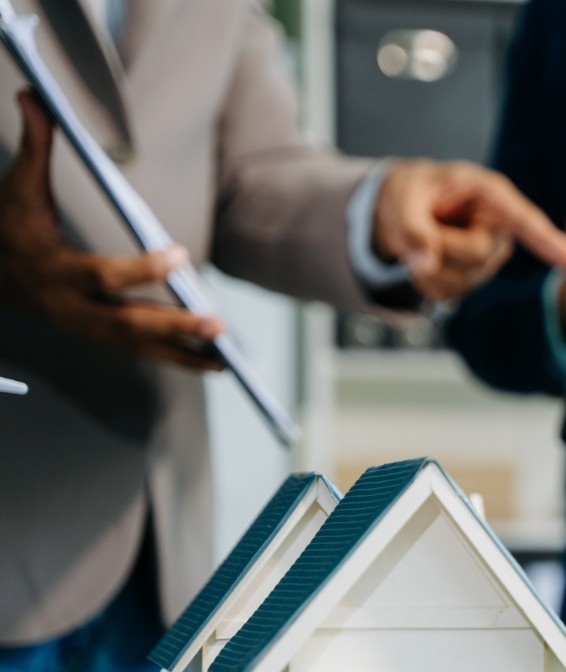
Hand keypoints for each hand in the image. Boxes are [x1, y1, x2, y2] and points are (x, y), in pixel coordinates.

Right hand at [0, 93, 222, 368]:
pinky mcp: (98, 336)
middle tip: (215, 321)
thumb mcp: (17, 187)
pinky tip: (212, 361)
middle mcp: (71, 306)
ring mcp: (85, 326)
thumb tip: (33, 96)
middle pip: (126, 322)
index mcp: (54, 269)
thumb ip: (36, 146)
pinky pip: (141, 351)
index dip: (141, 269)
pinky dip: (177, 358)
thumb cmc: (9, 225)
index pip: (102, 275)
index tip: (178, 255)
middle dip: (172, 324)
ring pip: (138, 345)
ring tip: (224, 352)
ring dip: (182, 350)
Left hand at [373, 159, 565, 300]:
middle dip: (439, 248)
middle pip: (478, 256)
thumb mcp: (401, 197)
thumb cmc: (410, 191)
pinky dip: (427, 282)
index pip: (525, 221)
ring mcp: (489, 254)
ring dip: (429, 268)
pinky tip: (424, 260)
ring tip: (420, 242)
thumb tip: (424, 264)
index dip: (549, 242)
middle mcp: (498, 226)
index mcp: (490, 194)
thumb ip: (410, 228)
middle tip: (417, 229)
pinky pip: (451, 294)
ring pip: (464, 280)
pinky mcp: (475, 276)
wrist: (400, 208)